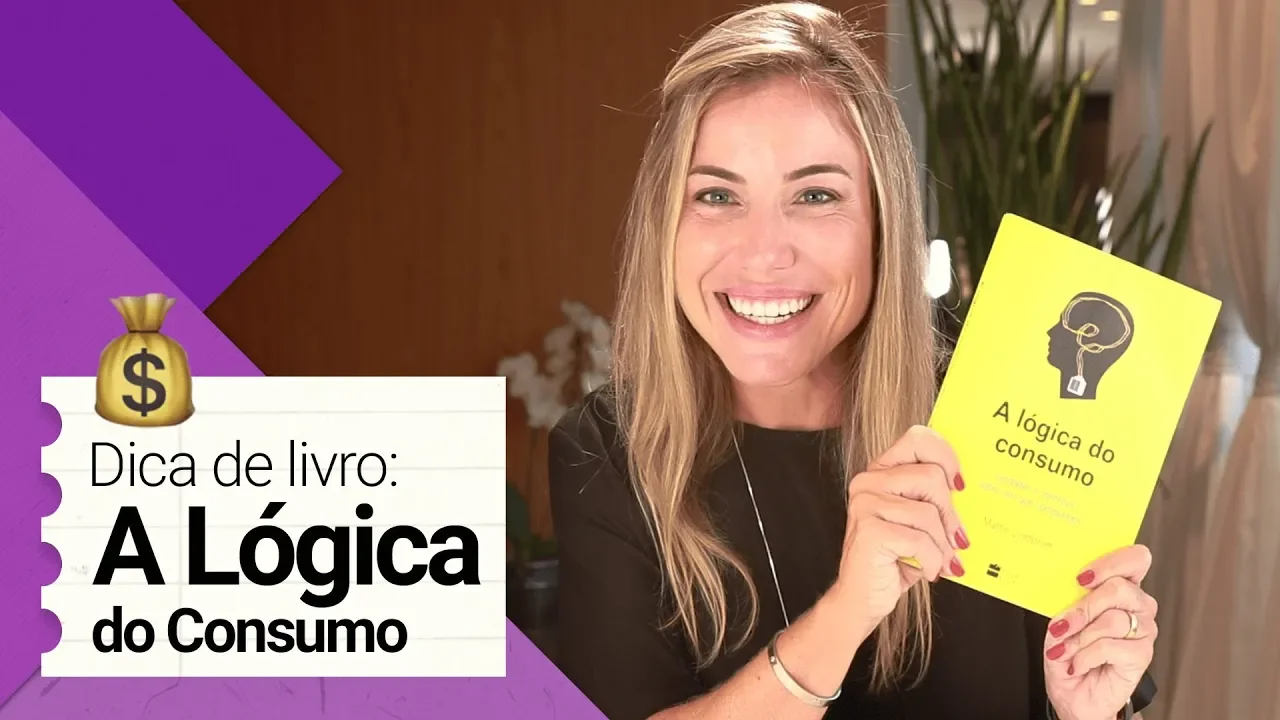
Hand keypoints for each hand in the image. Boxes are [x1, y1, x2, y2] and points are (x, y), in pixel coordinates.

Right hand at [830, 425, 967, 634]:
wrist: (862, 599)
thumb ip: (935, 500)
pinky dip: (932, 561)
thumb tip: (972, 491)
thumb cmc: (894, 559)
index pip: (918, 438)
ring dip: (943, 546)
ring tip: (940, 562)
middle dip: (951, 516)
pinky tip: (927, 571)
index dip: (946, 457)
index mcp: (882, 471)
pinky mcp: (869, 530)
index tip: (960, 485)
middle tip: (956, 540)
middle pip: (932, 477)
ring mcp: (865, 504)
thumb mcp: (917, 522)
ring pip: (928, 513)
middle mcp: (868, 481)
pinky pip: (920, 540)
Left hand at [1043, 545, 1157, 719]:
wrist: (1073, 693)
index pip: (1135, 559)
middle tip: (1063, 625)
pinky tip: (1079, 664)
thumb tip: (1071, 586)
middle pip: (1120, 588)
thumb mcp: (1060, 621)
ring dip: (1081, 636)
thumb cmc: (1069, 653)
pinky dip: (1086, 656)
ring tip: (1067, 649)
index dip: (1111, 563)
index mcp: (1120, 587)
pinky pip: (1111, 646)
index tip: (1082, 578)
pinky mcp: (1143, 654)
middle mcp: (1137, 604)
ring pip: (1113, 619)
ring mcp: (1144, 629)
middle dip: (1084, 608)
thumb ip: (1069, 600)